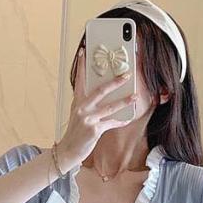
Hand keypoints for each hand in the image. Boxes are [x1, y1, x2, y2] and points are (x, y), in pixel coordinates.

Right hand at [56, 48, 137, 169]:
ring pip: (110, 107)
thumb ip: (88, 104)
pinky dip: (120, 121)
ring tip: (134, 96)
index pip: (79, 80)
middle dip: (115, 81)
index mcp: (77, 102)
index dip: (81, 66)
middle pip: (100, 90)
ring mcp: (88, 119)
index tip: (83, 52)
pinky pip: (111, 123)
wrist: (67, 151)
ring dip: (124, 101)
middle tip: (127, 74)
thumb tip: (106, 95)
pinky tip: (126, 118)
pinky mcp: (94, 130)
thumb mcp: (78, 115)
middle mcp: (81, 108)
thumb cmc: (75, 133)